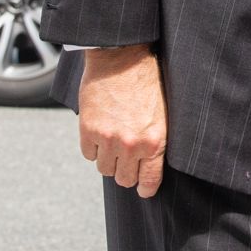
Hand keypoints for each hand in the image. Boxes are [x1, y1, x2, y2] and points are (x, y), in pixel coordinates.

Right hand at [78, 44, 166, 197]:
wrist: (122, 59)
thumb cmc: (148, 82)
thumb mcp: (162, 112)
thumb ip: (155, 139)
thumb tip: (150, 162)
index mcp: (155, 140)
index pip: (149, 180)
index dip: (146, 189)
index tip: (144, 191)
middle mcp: (131, 144)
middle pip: (124, 179)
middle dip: (127, 173)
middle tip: (128, 162)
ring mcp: (108, 139)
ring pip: (105, 169)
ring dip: (110, 160)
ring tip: (115, 145)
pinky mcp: (88, 130)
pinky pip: (88, 155)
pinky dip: (94, 148)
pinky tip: (102, 134)